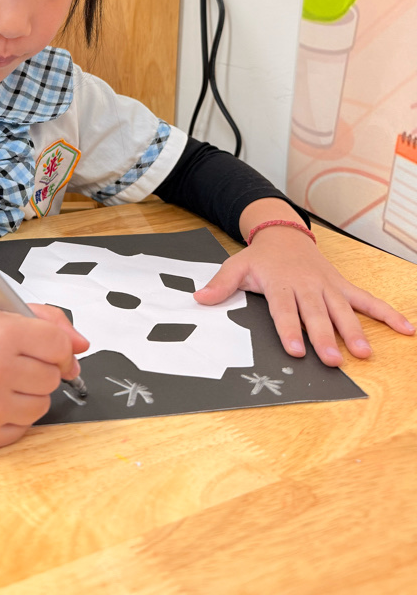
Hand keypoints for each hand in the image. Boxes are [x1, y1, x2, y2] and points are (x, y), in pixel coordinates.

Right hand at [0, 303, 88, 448]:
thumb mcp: (1, 312)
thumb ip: (49, 322)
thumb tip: (81, 345)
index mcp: (0, 335)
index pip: (59, 346)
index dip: (60, 347)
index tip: (50, 349)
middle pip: (53, 377)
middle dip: (39, 368)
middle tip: (12, 360)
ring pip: (43, 405)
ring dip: (29, 394)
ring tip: (0, 380)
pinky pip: (24, 428)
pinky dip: (14, 415)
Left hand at [193, 225, 413, 365]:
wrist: (283, 233)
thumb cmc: (261, 258)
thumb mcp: (236, 266)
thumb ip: (221, 285)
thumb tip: (199, 299)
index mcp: (280, 283)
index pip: (285, 309)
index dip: (290, 329)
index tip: (295, 348)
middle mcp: (307, 286)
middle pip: (317, 314)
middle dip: (325, 337)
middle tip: (334, 360)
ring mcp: (328, 286)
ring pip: (343, 310)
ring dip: (355, 331)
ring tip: (364, 353)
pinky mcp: (342, 286)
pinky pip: (367, 300)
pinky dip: (387, 313)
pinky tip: (406, 329)